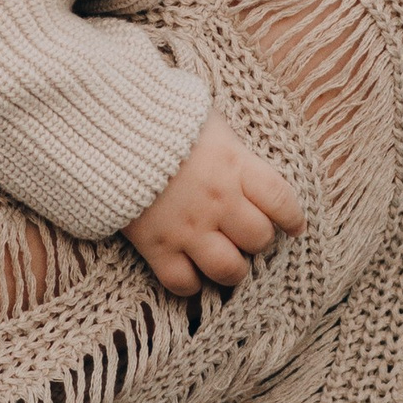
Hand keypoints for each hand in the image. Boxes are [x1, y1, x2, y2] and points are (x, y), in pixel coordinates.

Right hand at [124, 118, 307, 297]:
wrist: (108, 127)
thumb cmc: (160, 118)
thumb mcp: (208, 122)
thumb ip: (231, 148)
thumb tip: (243, 160)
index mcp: (236, 166)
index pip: (281, 200)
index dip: (293, 218)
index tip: (294, 227)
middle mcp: (218, 201)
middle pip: (259, 239)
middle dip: (256, 240)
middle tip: (245, 236)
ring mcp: (187, 227)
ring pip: (229, 270)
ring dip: (231, 269)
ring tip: (225, 262)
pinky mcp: (156, 245)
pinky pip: (182, 283)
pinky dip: (189, 284)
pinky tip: (189, 272)